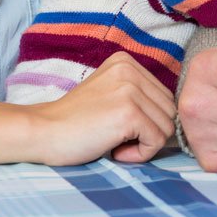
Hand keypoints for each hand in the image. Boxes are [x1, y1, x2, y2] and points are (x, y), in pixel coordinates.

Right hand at [28, 52, 176, 165]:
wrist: (43, 132)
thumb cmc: (75, 121)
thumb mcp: (108, 92)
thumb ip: (137, 94)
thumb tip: (173, 114)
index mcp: (126, 61)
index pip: (164, 97)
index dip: (147, 120)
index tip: (119, 127)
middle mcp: (131, 70)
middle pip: (169, 110)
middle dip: (149, 132)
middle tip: (117, 139)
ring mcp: (130, 90)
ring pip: (167, 127)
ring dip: (145, 144)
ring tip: (115, 143)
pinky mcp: (129, 113)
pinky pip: (157, 141)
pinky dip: (140, 154)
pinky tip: (115, 151)